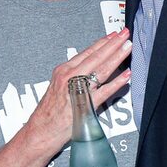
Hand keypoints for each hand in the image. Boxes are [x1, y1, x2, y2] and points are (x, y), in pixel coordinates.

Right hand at [26, 27, 131, 151]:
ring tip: (128, 47)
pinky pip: (104, 91)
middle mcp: (69, 77)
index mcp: (63, 71)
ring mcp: (77, 89)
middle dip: (113, 44)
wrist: (38, 132)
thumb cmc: (48, 114)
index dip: (102, 42)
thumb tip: (90, 72)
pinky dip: (117, 83)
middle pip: (96, 56)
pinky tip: (126, 76)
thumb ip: (74, 79)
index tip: (114, 35)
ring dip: (117, 57)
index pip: (87, 52)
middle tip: (126, 34)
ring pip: (101, 69)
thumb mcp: (58, 88)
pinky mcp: (83, 105)